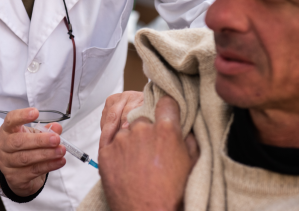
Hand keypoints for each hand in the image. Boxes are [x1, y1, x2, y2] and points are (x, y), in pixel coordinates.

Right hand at [0, 108, 65, 196]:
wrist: (18, 173)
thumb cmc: (26, 148)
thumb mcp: (35, 135)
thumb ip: (46, 130)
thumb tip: (57, 127)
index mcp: (7, 131)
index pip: (11, 120)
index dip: (22, 116)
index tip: (36, 112)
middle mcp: (3, 146)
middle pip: (18, 142)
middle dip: (40, 140)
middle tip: (56, 139)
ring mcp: (6, 163)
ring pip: (26, 158)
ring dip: (46, 154)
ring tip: (61, 151)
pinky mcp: (14, 178)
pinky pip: (33, 171)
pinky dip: (48, 166)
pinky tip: (59, 161)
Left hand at [99, 96, 199, 210]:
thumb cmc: (171, 196)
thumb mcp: (192, 165)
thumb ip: (190, 140)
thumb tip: (186, 129)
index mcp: (166, 130)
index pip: (165, 102)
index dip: (167, 108)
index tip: (165, 111)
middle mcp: (142, 130)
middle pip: (144, 119)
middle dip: (147, 131)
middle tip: (151, 150)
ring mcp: (121, 141)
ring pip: (126, 131)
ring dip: (131, 141)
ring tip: (137, 161)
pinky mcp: (105, 152)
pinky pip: (108, 137)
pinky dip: (114, 143)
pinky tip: (121, 154)